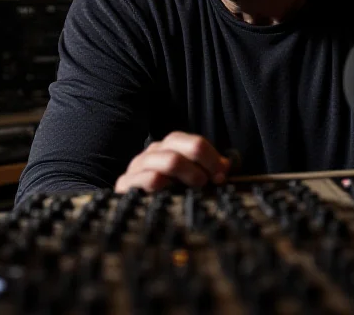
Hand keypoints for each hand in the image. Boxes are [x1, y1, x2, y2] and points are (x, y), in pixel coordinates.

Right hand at [114, 131, 230, 192]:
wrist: (131, 211)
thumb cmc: (167, 194)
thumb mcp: (190, 179)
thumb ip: (209, 170)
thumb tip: (227, 166)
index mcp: (169, 147)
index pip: (194, 142)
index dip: (213, 158)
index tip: (223, 175)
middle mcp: (154, 152)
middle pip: (181, 144)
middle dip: (203, 161)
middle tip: (212, 181)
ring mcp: (138, 166)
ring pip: (170, 160)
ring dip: (190, 173)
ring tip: (198, 187)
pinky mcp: (126, 184)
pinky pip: (147, 178)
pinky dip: (165, 184)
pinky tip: (172, 193)